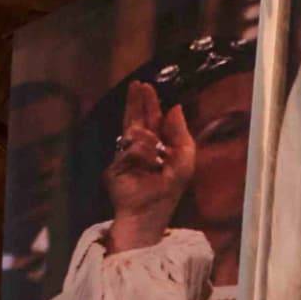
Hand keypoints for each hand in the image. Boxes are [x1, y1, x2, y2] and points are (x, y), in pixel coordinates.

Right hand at [102, 82, 197, 247]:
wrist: (149, 213)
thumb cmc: (169, 190)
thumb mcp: (185, 160)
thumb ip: (181, 133)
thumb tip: (175, 107)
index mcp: (158, 146)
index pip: (152, 119)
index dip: (150, 103)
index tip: (146, 87)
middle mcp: (141, 148)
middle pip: (137, 118)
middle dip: (138, 102)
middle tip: (138, 85)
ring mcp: (125, 155)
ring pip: (134, 132)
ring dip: (147, 140)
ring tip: (156, 159)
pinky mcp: (115, 165)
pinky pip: (129, 149)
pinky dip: (141, 154)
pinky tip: (148, 164)